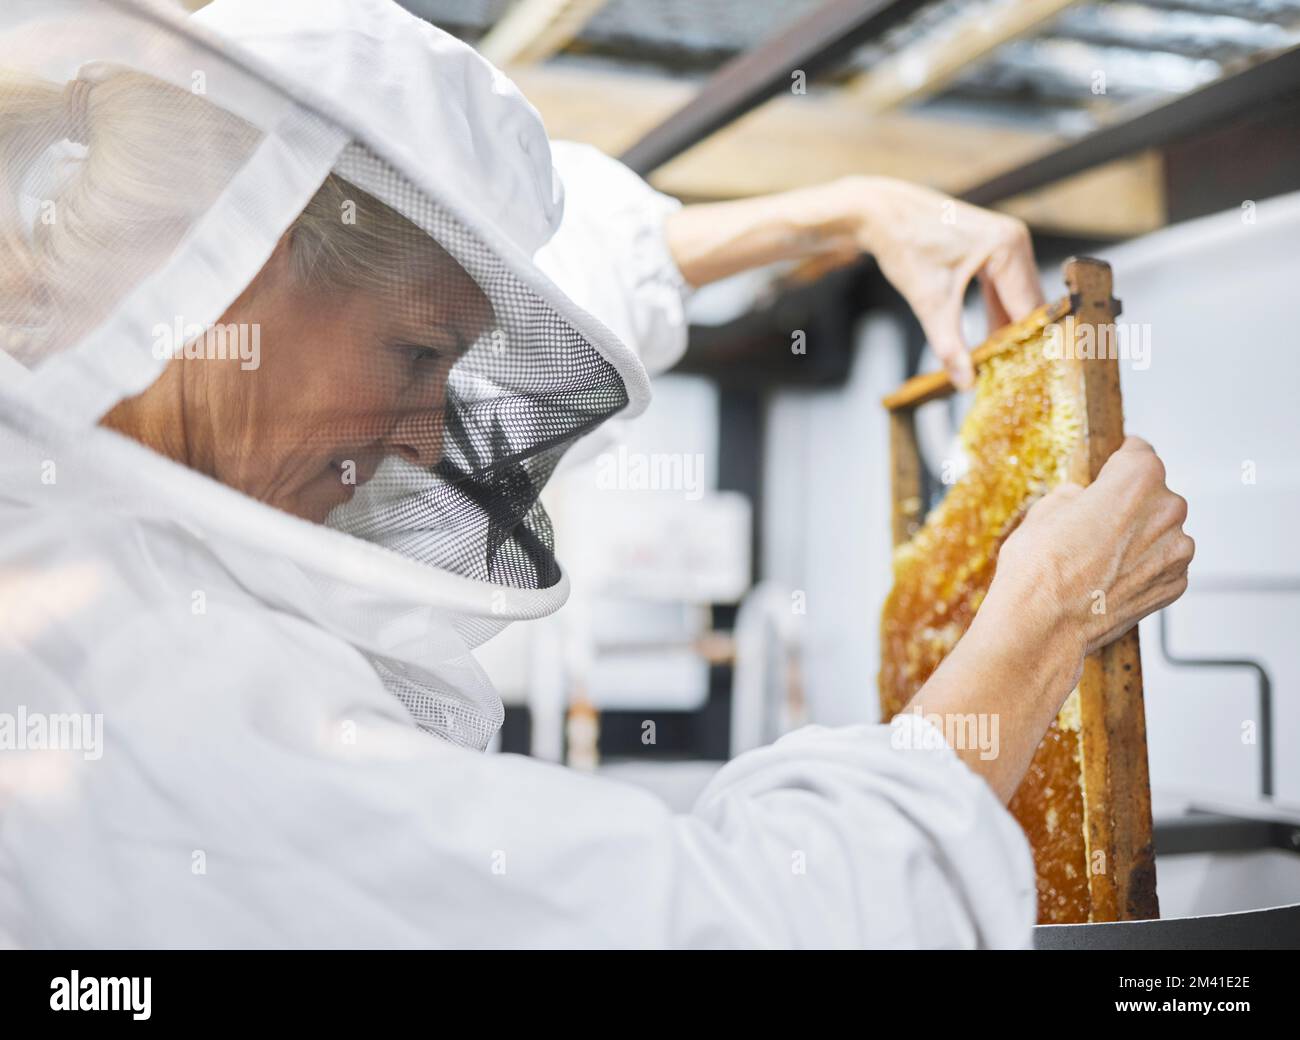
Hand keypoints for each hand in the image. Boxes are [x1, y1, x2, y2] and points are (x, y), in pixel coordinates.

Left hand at [838, 175, 1043, 389]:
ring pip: (1017, 297)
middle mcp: (1015, 240)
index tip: (1031, 376)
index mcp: (1007, 248)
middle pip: (1028, 303)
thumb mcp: (929, 301)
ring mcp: (1006, 241)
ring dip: (1009, 329)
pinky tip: (990, 343)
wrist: (881, 212)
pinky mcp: (993, 246)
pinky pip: (1004, 287)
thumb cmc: (904, 246)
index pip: (1029, 307)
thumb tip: (966, 383)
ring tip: (1004, 368)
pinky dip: (997, 313)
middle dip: (1021, 340)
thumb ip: (949, 345)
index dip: (1030, 345)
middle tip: (1017, 379)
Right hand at [991, 437, 1193, 666]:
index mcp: (1138, 479)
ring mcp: (1176, 550)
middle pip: (1153, 494)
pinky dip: (1142, 568)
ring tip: (1098, 558)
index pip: (1139, 451)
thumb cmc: (1039, 567)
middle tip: (1093, 525)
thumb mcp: (1045, 509)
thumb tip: (1084, 500)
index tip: (1112, 468)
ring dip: (1137, 538)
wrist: (1042, 625)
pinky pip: (1161, 564)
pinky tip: (1109, 579)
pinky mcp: (1175, 584)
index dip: (1119, 460)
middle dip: (1127, 504)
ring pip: (1159, 532)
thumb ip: (1077, 496)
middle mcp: (1168, 509)